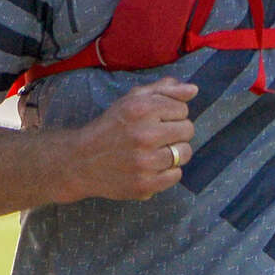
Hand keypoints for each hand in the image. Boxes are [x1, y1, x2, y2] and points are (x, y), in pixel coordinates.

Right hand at [63, 80, 196, 201]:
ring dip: (174, 152)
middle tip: (157, 136)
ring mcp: (145, 162)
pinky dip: (168, 171)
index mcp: (141, 109)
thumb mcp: (130, 101)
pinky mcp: (145, 184)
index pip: (182, 109)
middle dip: (175, 131)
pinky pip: (176, 175)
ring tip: (155, 151)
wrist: (81, 161)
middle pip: (187, 130)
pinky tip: (152, 166)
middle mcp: (144, 135)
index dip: (171, 114)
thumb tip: (193, 90)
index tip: (157, 119)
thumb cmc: (110, 127)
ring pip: (185, 153)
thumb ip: (162, 91)